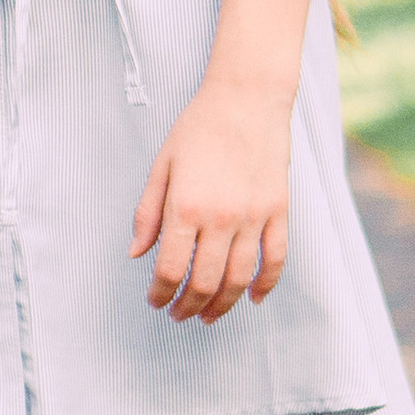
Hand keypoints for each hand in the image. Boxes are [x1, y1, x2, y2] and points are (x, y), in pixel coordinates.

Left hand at [130, 83, 290, 321]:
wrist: (247, 98)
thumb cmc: (198, 128)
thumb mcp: (162, 165)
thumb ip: (148, 213)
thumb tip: (136, 254)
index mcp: (186, 207)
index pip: (171, 269)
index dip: (161, 294)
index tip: (155, 301)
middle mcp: (221, 218)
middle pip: (205, 282)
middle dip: (188, 306)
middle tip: (178, 315)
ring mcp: (254, 216)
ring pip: (240, 279)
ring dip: (223, 305)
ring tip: (208, 316)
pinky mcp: (279, 210)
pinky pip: (275, 259)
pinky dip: (266, 285)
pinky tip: (253, 299)